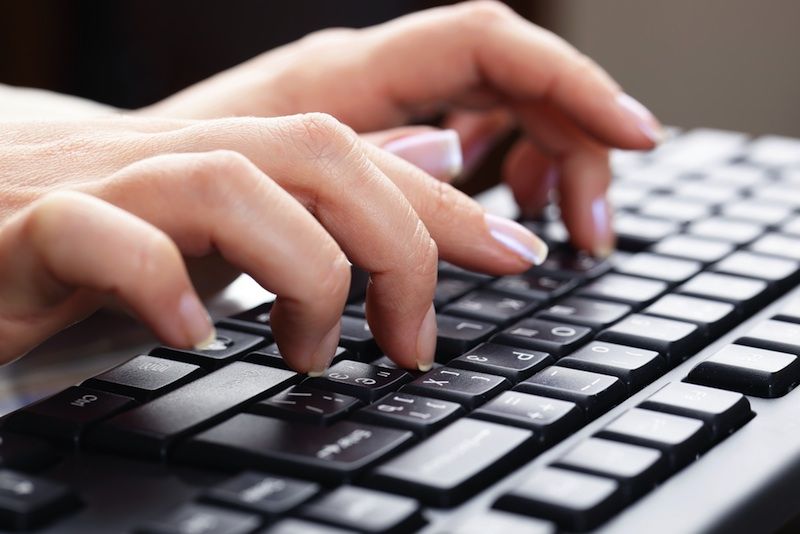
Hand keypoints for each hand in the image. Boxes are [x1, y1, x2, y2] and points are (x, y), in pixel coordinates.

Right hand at [0, 113, 546, 371]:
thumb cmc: (103, 244)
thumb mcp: (230, 228)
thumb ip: (329, 192)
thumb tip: (430, 155)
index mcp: (231, 157)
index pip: (363, 154)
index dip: (450, 202)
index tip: (517, 257)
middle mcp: (178, 156)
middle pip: (321, 155)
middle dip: (397, 248)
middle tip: (412, 341)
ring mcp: (103, 187)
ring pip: (230, 185)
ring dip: (301, 277)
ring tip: (312, 351)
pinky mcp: (29, 232)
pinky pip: (105, 239)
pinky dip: (163, 289)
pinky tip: (195, 341)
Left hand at [144, 1, 663, 254]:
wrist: (143, 181)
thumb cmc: (186, 177)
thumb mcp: (267, 181)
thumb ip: (363, 169)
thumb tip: (458, 159)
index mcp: (349, 76)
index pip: (488, 45)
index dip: (570, 81)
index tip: (633, 135)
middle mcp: (377, 79)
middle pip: (515, 81)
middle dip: (576, 146)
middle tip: (588, 235)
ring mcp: (385, 107)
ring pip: (505, 110)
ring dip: (550, 162)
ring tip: (557, 225)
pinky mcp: (385, 140)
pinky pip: (475, 135)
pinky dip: (509, 170)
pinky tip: (513, 201)